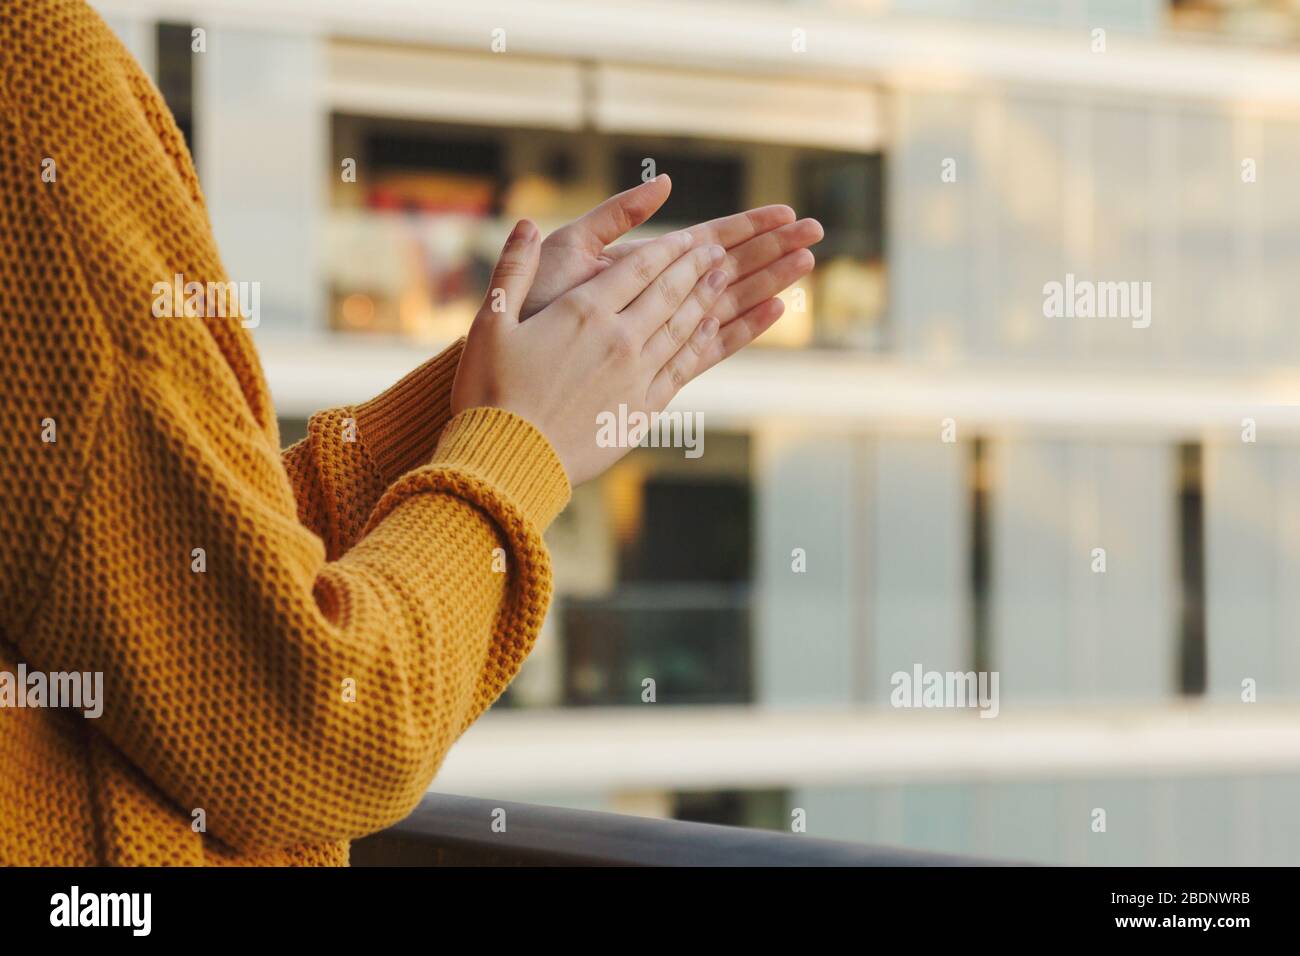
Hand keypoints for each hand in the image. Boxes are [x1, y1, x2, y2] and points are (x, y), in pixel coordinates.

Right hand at [453, 220, 732, 485]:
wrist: (509, 460)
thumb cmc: (489, 392)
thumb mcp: (489, 323)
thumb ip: (512, 269)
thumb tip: (526, 224)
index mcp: (583, 311)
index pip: (638, 268)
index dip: (668, 248)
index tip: (689, 236)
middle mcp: (618, 338)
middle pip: (669, 292)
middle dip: (696, 267)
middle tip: (719, 250)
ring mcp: (636, 375)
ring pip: (682, 326)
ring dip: (706, 298)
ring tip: (725, 277)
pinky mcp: (642, 409)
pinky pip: (681, 367)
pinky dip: (700, 342)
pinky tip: (710, 328)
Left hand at [521, 176, 822, 344]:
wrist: (510, 372)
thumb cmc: (532, 310)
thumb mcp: (571, 247)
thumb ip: (617, 215)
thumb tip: (666, 182)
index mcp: (639, 268)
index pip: (705, 240)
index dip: (747, 225)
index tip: (785, 212)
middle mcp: (656, 300)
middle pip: (727, 268)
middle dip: (771, 247)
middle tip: (817, 231)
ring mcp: (660, 333)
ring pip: (726, 301)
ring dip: (768, 280)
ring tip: (808, 262)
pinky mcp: (659, 368)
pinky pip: (709, 345)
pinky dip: (743, 328)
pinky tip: (776, 310)